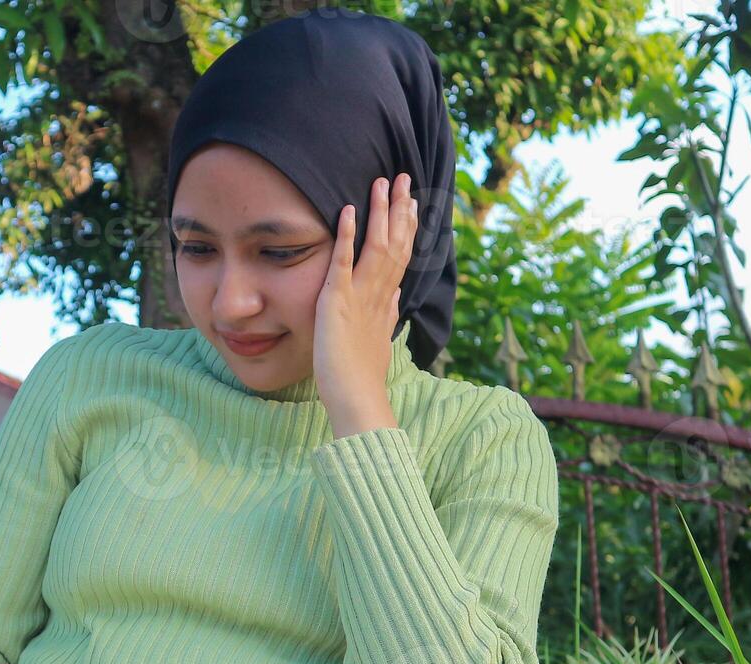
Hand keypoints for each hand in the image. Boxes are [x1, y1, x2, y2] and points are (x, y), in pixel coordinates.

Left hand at [313, 173, 417, 436]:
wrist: (356, 398)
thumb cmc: (362, 376)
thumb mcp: (378, 338)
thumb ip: (388, 313)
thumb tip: (398, 294)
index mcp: (387, 300)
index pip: (402, 255)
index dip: (408, 227)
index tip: (412, 202)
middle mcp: (380, 294)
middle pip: (396, 243)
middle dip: (400, 209)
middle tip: (404, 178)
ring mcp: (361, 296)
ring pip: (376, 246)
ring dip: (380, 213)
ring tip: (382, 183)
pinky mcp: (338, 301)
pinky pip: (343, 263)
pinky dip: (346, 236)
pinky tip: (346, 211)